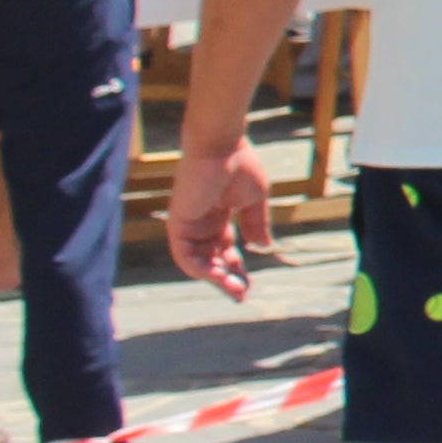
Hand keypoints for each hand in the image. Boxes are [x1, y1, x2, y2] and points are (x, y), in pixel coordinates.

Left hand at [168, 142, 277, 299]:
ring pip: (197, 262)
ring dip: (215, 278)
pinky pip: (184, 254)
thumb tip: (263, 248)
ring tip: (234, 290)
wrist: (221, 146)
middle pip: (211, 259)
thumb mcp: (254, 200)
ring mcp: (188, 224)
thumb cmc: (240, 165)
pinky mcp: (178, 222)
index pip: (224, 249)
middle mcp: (201, 223)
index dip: (236, 267)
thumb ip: (256, 224)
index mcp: (219, 216)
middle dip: (226, 278)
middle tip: (241, 295)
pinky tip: (217, 276)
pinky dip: (199, 268)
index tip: (249, 285)